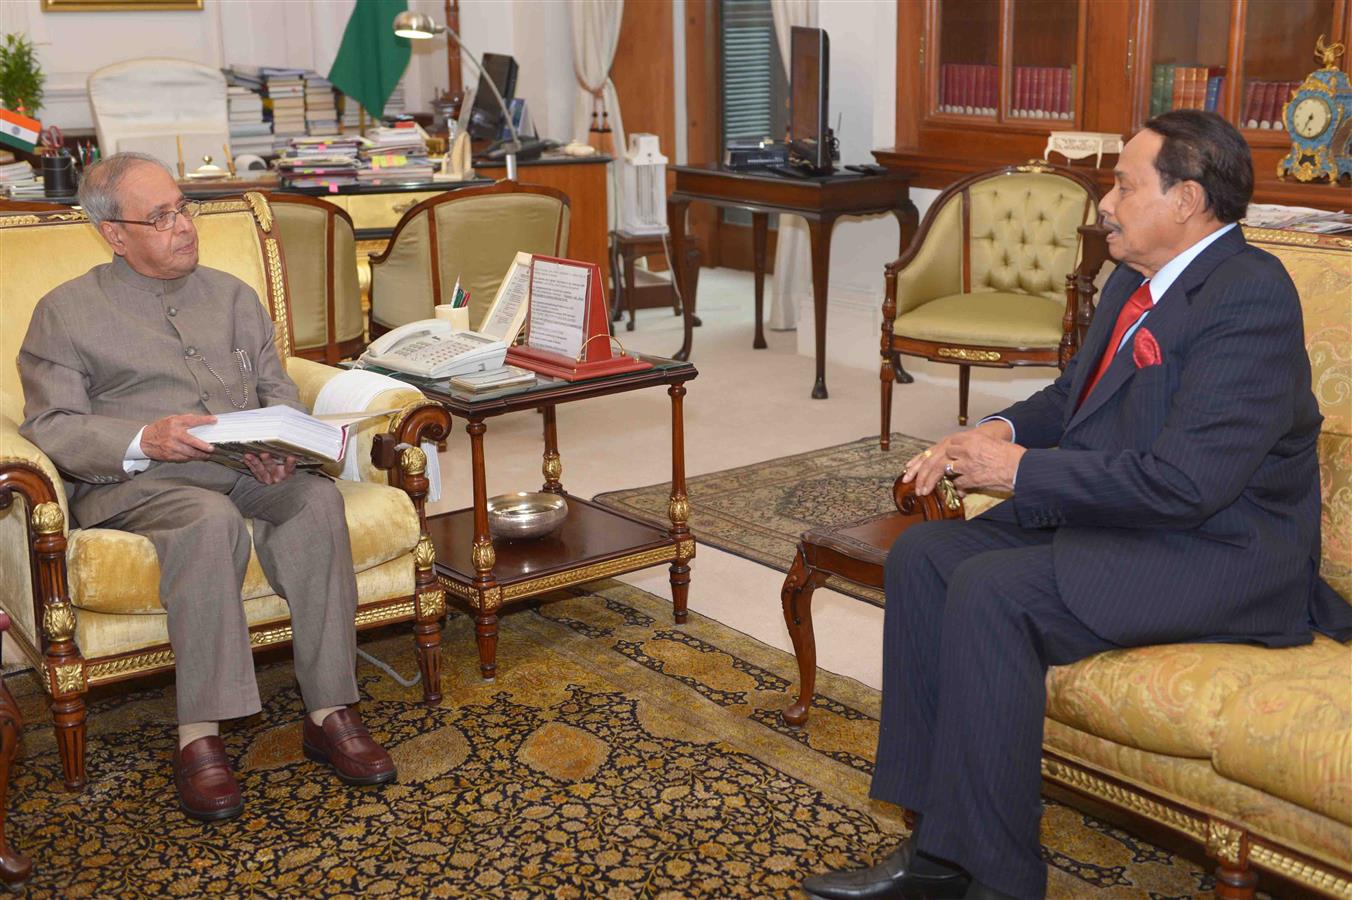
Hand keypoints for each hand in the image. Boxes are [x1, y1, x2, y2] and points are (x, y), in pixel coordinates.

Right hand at [140, 414, 216, 461]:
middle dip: (204, 446)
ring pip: (190, 453)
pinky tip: (196, 457)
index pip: (193, 420)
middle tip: (212, 448)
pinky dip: (192, 458)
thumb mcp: (171, 419)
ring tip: (207, 455)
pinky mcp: (170, 455)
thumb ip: (185, 419)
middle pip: (193, 441)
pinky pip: (184, 458)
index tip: (214, 420)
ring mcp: (172, 446)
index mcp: (175, 423)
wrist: (144, 440)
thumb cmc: (160, 429)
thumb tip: (200, 419)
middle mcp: (174, 434)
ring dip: (200, 455)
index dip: (205, 420)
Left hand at [243, 451, 296, 484]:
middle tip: (263, 454)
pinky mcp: (260, 479)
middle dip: (267, 460)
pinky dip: (249, 464)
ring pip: (261, 470)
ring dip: (254, 461)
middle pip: (272, 468)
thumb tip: (288, 445)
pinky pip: (254, 471)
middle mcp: (278, 477)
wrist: (279, 482)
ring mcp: (268, 479)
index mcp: (288, 473)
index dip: (290, 463)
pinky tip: (246, 458)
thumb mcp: (290, 466)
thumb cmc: (285, 471)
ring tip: (248, 455)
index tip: (291, 457)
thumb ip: (288, 459)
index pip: (289, 468)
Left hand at [902, 420, 1024, 496]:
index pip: (937, 449)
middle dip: (921, 473)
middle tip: (913, 485)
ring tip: (924, 491)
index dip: (922, 459)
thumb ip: (968, 451)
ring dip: (932, 482)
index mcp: (966, 438)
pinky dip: (956, 489)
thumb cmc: (1005, 453)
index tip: (911, 468)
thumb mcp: (985, 446)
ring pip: (943, 471)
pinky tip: (956, 494)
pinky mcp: (972, 477)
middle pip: (935, 460)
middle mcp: (964, 448)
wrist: (1021, 464)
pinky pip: (958, 484)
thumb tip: (956, 463)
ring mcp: (967, 463)